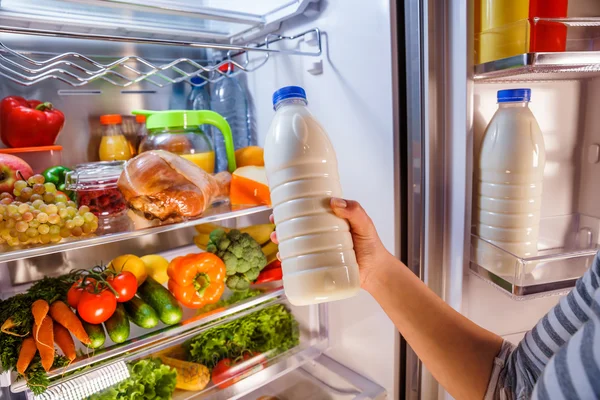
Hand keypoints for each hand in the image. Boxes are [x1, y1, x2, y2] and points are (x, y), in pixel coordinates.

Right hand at [269, 198, 391, 288]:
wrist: (375, 272)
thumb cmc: (372, 246)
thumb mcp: (365, 224)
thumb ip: (354, 211)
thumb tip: (335, 202)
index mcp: (329, 220)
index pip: (308, 210)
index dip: (293, 206)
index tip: (282, 204)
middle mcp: (320, 234)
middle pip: (296, 226)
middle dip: (281, 223)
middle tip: (275, 222)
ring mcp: (318, 250)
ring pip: (294, 243)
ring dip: (281, 241)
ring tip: (276, 240)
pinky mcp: (317, 265)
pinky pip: (299, 262)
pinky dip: (287, 260)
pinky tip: (282, 259)